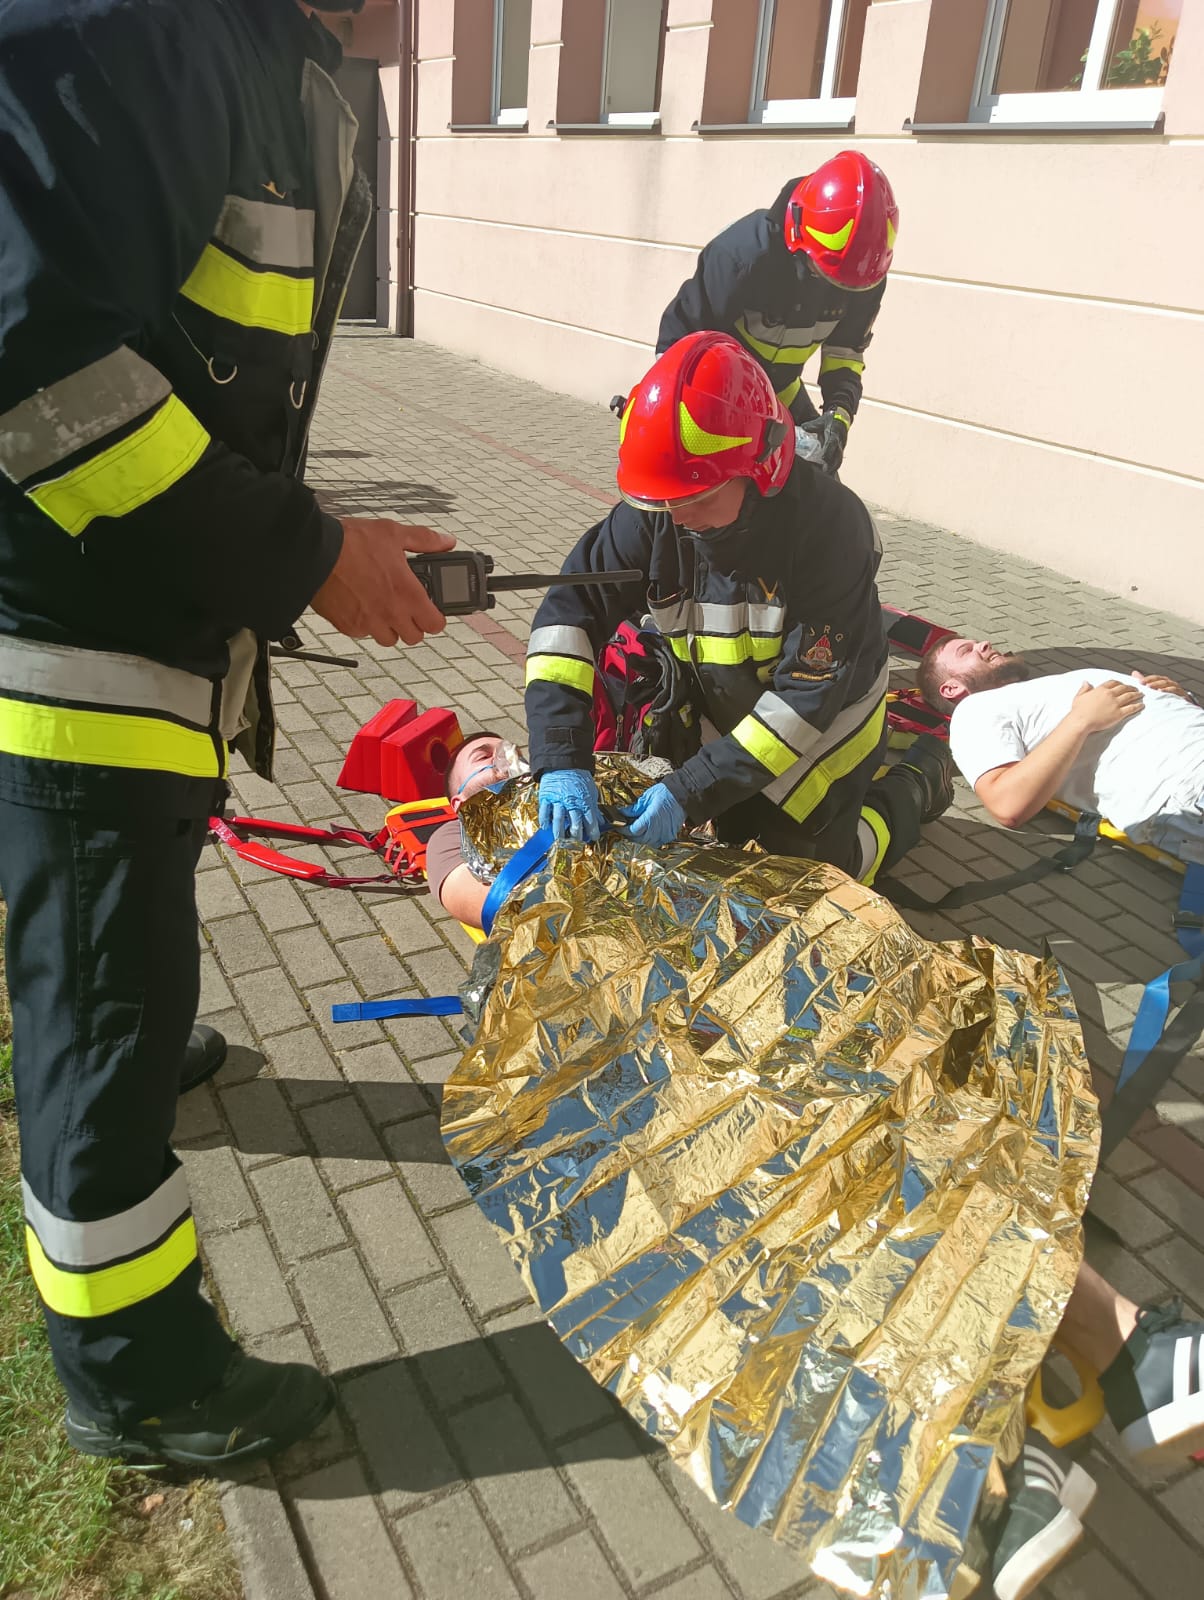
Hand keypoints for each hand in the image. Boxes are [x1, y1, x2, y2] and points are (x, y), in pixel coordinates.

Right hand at [311, 519, 454, 646]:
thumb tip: (446, 542)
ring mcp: (368, 623)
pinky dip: (365, 625)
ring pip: (388, 639)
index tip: (430, 611)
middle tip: (406, 608)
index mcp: (407, 593)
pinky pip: (363, 634)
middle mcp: (390, 613)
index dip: (435, 618)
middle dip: (413, 624)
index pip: (435, 624)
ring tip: (383, 607)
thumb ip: (424, 540)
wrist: (314, 553)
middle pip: (414, 637)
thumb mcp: (393, 533)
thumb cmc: (352, 542)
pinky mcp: (347, 626)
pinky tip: (361, 605)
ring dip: (390, 628)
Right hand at [537, 769, 604, 841]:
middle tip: (576, 842)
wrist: (564, 763)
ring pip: (559, 819)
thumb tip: (601, 821)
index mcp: (584, 800)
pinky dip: (545, 820)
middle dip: (576, 835)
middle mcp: (571, 802)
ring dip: (559, 832)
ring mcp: (558, 800)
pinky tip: (546, 827)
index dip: (592, 831)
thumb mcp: (591, 791)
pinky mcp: (546, 797)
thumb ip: (594, 807)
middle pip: (575, 823)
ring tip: (560, 839)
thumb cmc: (579, 778)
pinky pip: (544, 811)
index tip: (593, 838)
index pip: (590, 820)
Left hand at [618, 782, 684, 846]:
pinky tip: (648, 831)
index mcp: (651, 819)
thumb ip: (634, 808)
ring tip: (636, 829)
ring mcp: (666, 834)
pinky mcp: (671, 835)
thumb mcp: (647, 797)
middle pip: (639, 839)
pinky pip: (657, 842)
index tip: (618, 825)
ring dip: (640, 838)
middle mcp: (658, 829)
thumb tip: (622, 813)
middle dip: (630, 834)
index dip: (624, 830)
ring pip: (648, 842)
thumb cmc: (666, 793)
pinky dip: (650, 839)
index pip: (633, 831)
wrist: (684, 794)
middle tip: (625, 827)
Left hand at [799, 407, 850, 474]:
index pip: (832, 443)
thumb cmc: (830, 420)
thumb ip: (813, 425)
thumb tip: (804, 427)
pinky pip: (837, 461)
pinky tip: (829, 475)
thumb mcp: (822, 421)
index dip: (829, 451)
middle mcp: (840, 442)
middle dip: (832, 464)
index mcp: (834, 434)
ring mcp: (841, 448)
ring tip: (827, 476)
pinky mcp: (839, 452)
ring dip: (833, 468)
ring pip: (839, 460)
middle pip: (838, 455)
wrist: (842, 418)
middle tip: (825, 471)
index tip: (824, 458)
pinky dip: (833, 468)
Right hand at [1069, 679, 1144, 733]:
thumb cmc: (1078, 711)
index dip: (1119, 683)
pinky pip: (1131, 708)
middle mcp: (1109, 694)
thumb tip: (1086, 682)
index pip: (1113, 683)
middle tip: (1135, 688)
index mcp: (1101, 689)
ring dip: (1136, 694)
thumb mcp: (1079, 697)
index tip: (1122, 684)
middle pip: (1123, 688)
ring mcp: (1115, 703)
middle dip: (1131, 687)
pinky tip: (1141, 705)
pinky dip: (1137, 706)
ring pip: (1129, 696)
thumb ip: (1084, 689)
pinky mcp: (1118, 713)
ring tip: (1141, 694)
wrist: (1081, 721)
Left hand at [1132, 671, 1193, 701]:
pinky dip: (1168, 690)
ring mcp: (1177, 688)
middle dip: (1152, 682)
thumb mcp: (1154, 690)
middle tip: (1145, 685)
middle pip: (1161, 680)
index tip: (1139, 682)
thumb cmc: (1165, 698)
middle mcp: (1170, 683)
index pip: (1154, 678)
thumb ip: (1145, 682)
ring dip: (1159, 685)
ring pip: (1168, 684)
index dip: (1147, 679)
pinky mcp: (1181, 694)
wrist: (1180, 708)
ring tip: (1152, 688)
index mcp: (1163, 681)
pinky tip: (1161, 693)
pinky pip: (1175, 691)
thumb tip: (1134, 672)